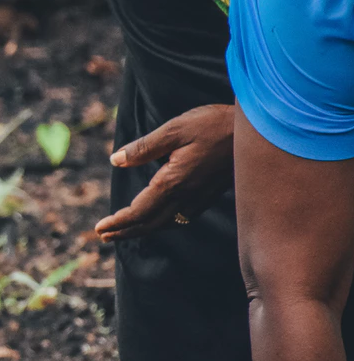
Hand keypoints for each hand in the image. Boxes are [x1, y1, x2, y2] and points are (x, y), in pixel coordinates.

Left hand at [95, 104, 233, 241]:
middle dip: (125, 231)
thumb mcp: (174, 129)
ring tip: (124, 231)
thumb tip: (115, 160)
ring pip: (165, 223)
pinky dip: (161, 223)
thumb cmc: (214, 125)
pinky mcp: (209, 195)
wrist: (259, 132)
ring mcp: (199, 198)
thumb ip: (143, 148)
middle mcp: (186, 196)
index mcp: (173, 183)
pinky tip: (158, 218)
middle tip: (104, 236)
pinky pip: (180, 218)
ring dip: (142, 229)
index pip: (138, 212)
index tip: (100, 228)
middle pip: (149, 224)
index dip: (118, 222)